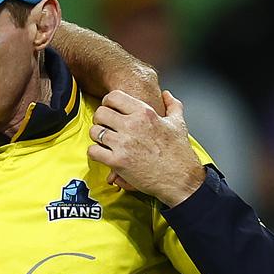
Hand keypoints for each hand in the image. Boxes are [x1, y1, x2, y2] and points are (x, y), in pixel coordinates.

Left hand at [88, 90, 204, 206]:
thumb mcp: (178, 124)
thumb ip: (172, 106)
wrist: (180, 179)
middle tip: (105, 127)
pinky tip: (104, 154)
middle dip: (100, 120)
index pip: (113, 97)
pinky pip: (93, 150)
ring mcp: (123, 143)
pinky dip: (95, 153)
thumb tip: (166, 95)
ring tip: (105, 141)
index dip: (108, 103)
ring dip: (97, 137)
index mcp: (145, 113)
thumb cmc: (179, 153)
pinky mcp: (117, 161)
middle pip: (100, 113)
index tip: (110, 110)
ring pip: (94, 132)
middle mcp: (132, 125)